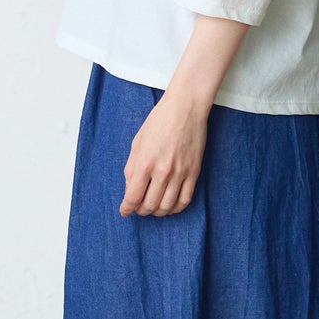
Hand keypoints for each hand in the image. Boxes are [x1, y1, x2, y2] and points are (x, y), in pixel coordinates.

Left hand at [119, 88, 208, 217]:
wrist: (186, 107)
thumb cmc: (160, 120)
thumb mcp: (137, 142)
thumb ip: (131, 168)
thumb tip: (130, 189)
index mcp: (145, 162)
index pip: (133, 197)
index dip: (126, 209)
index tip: (125, 211)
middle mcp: (162, 171)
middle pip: (149, 206)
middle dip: (141, 211)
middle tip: (139, 207)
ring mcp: (180, 173)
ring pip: (166, 207)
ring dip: (157, 212)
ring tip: (153, 206)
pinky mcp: (194, 172)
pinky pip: (185, 200)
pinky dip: (175, 208)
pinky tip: (169, 204)